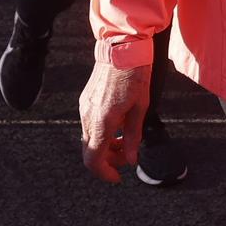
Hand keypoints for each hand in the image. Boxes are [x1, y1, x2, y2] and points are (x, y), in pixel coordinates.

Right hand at [80, 60, 150, 182]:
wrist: (122, 47)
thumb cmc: (135, 75)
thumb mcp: (141, 108)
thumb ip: (134, 136)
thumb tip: (131, 159)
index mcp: (102, 121)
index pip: (94, 159)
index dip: (104, 173)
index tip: (118, 177)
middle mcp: (88, 115)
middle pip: (90, 151)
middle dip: (108, 160)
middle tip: (128, 158)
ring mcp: (85, 107)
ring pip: (89, 138)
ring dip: (106, 146)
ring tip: (126, 142)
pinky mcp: (86, 99)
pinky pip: (89, 124)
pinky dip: (102, 133)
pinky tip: (118, 126)